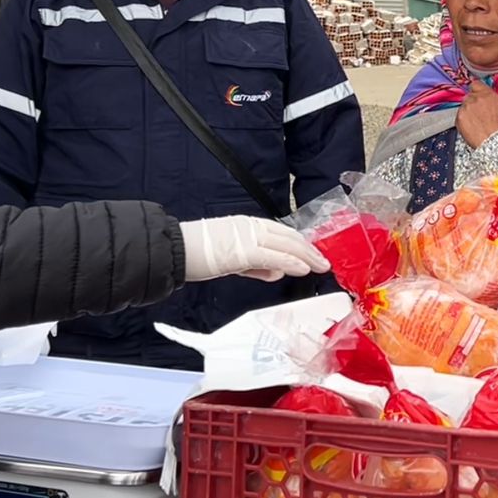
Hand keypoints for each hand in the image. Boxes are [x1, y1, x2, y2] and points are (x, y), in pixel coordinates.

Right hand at [180, 216, 330, 282]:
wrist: (174, 250)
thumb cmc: (197, 254)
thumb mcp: (231, 259)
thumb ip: (255, 265)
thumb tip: (277, 271)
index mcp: (246, 225)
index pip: (281, 232)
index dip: (300, 244)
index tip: (313, 254)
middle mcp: (249, 226)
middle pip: (288, 236)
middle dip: (308, 250)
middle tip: (323, 262)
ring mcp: (247, 236)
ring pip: (285, 244)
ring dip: (306, 255)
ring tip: (320, 266)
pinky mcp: (243, 250)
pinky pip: (273, 255)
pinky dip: (291, 261)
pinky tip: (303, 268)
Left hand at [456, 79, 497, 148]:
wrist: (495, 142)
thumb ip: (496, 98)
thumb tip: (492, 96)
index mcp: (486, 93)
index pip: (475, 84)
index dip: (477, 89)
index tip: (477, 92)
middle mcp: (474, 98)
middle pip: (469, 96)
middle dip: (473, 103)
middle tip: (480, 112)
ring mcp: (465, 108)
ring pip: (464, 107)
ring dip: (469, 112)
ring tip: (478, 122)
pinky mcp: (459, 119)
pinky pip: (459, 117)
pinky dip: (464, 121)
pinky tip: (473, 127)